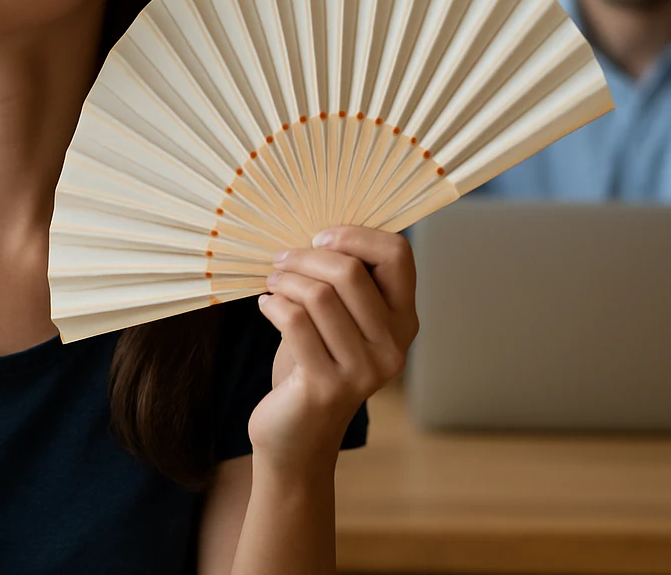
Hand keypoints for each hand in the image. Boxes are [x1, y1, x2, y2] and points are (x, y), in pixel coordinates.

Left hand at [249, 226, 417, 474]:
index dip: (356, 235)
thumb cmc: (315, 366)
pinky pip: (295, 322)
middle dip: (306, 257)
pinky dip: (273, 305)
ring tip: (272, 284)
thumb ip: (345, 283)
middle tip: (281, 262)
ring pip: (319, 295)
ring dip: (285, 281)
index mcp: (404, 320)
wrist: (297, 438)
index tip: (320, 239)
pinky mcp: (328, 386)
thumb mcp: (340, 321)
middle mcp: (393, 346)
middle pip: (351, 271)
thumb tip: (320, 232)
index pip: (398, 255)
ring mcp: (363, 370)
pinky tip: (266, 306)